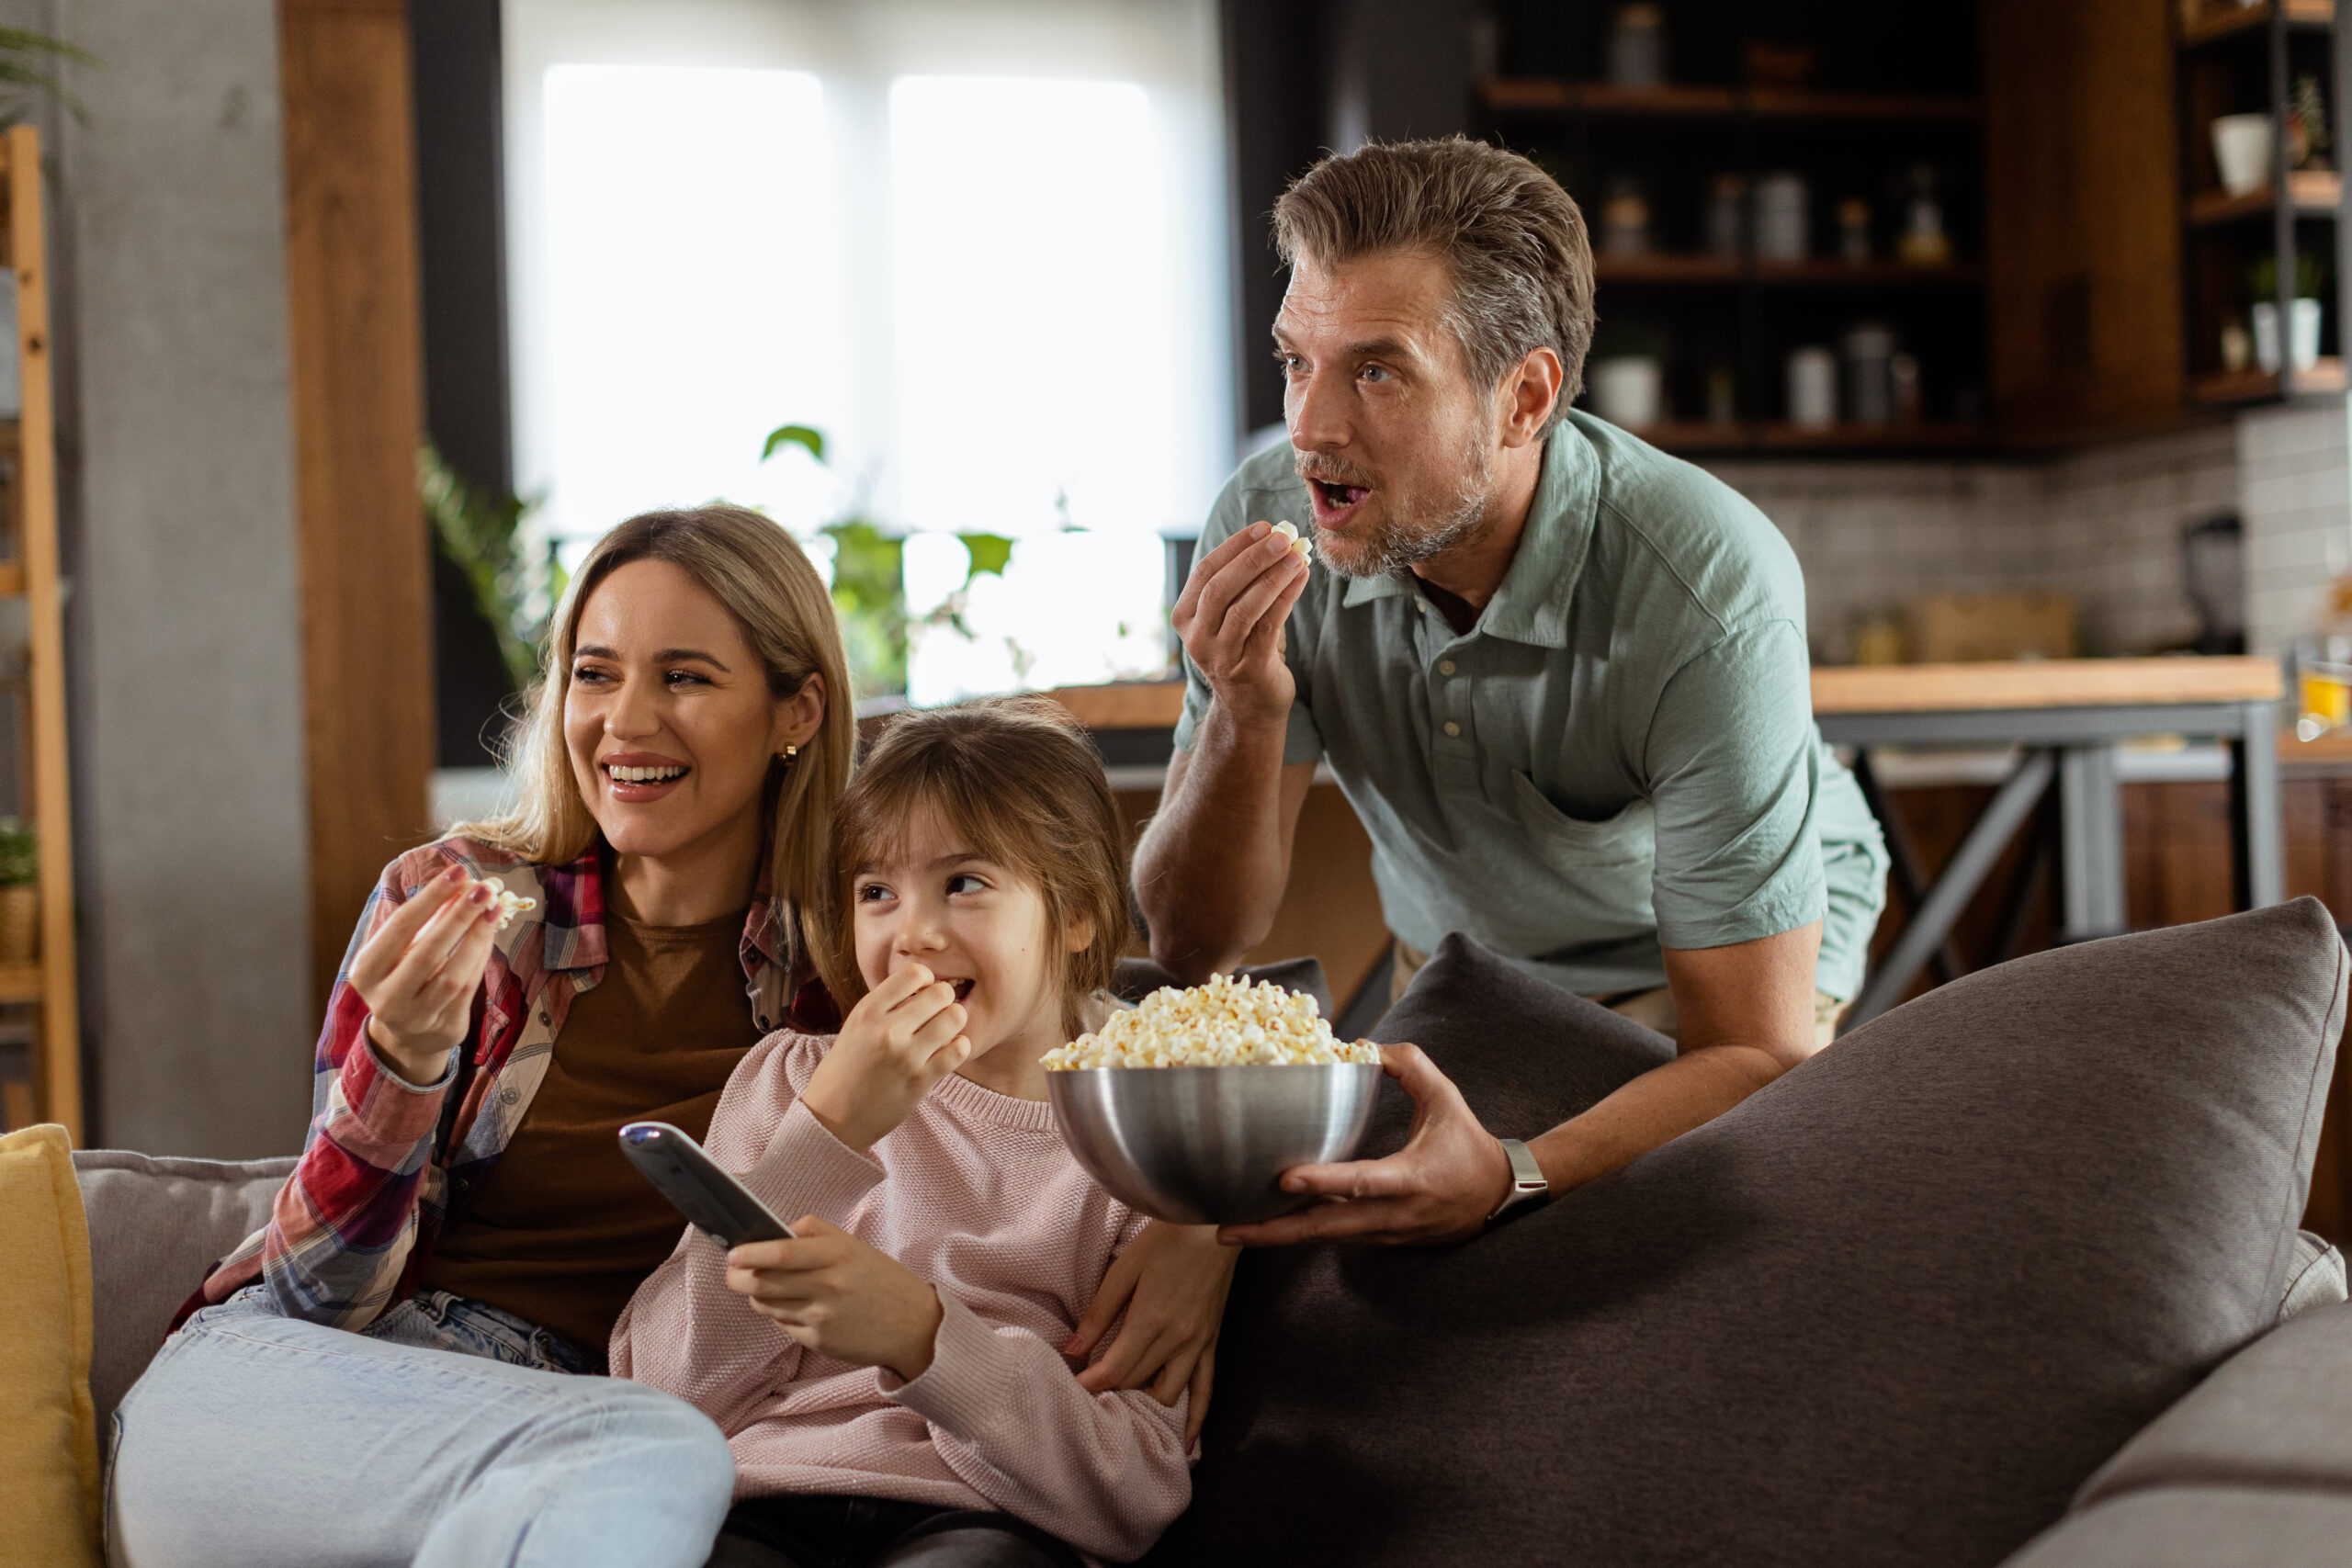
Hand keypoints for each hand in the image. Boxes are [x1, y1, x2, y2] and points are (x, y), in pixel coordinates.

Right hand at [349, 867, 504, 1084]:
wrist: (407, 1035)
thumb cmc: (404, 978)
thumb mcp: (403, 950)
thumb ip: (428, 920)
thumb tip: (464, 884)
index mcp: (366, 971)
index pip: (400, 927)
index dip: (431, 898)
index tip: (458, 871)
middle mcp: (386, 998)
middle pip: (427, 952)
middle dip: (458, 917)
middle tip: (483, 889)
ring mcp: (416, 1018)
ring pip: (452, 975)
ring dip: (476, 937)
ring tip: (494, 909)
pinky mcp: (445, 1028)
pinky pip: (469, 988)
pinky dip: (481, 957)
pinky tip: (490, 934)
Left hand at [726, 1217, 943, 1381]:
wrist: (914, 1326)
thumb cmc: (882, 1280)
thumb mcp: (855, 1246)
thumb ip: (816, 1233)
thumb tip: (778, 1231)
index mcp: (838, 1255)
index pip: (783, 1253)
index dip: (751, 1253)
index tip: (732, 1253)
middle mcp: (828, 1286)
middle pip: (764, 1283)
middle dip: (739, 1278)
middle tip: (733, 1273)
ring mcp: (822, 1317)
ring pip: (767, 1305)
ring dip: (757, 1296)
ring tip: (766, 1287)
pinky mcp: (819, 1341)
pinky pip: (783, 1325)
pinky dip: (779, 1314)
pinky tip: (796, 1307)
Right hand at [800, 963, 969, 1153]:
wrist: (832, 1119)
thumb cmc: (845, 1070)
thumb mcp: (855, 1027)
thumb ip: (886, 1006)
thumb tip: (925, 986)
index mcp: (868, 1011)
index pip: (915, 973)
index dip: (926, 982)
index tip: (922, 996)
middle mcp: (887, 1029)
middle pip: (941, 993)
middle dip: (944, 1001)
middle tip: (935, 1015)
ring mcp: (906, 1056)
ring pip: (955, 1017)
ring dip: (954, 1023)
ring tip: (942, 1033)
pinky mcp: (921, 1080)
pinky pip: (959, 1050)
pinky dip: (959, 1047)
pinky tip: (946, 1052)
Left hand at [1066, 1221, 1237, 1444]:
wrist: (1214, 1224)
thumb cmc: (1166, 1239)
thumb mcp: (1125, 1269)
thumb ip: (1098, 1313)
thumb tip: (1072, 1350)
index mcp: (1150, 1320)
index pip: (1114, 1369)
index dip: (1090, 1385)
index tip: (1071, 1393)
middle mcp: (1176, 1339)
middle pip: (1137, 1382)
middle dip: (1110, 1394)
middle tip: (1089, 1403)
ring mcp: (1198, 1344)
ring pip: (1168, 1393)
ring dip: (1144, 1405)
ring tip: (1125, 1415)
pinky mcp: (1212, 1342)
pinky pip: (1206, 1389)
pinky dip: (1196, 1419)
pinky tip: (1188, 1444)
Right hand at [1173, 521, 1311, 730]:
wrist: (1249, 707)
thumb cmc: (1244, 650)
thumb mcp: (1233, 614)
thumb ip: (1246, 582)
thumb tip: (1279, 539)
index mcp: (1185, 616)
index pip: (1206, 571)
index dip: (1235, 545)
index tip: (1264, 527)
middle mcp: (1196, 637)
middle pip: (1221, 586)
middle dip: (1254, 557)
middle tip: (1283, 537)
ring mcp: (1219, 655)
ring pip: (1244, 606)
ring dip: (1273, 575)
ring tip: (1297, 555)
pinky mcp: (1248, 669)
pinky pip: (1268, 625)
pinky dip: (1286, 596)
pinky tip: (1301, 578)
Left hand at [1217, 1044, 1515, 1246]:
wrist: (1499, 1199)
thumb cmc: (1469, 1145)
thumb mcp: (1447, 1098)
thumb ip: (1410, 1066)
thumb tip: (1363, 1043)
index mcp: (1412, 1179)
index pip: (1363, 1182)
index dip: (1325, 1181)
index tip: (1284, 1178)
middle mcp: (1394, 1214)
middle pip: (1327, 1227)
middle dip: (1275, 1231)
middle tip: (1227, 1229)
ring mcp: (1386, 1234)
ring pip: (1325, 1237)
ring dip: (1280, 1236)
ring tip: (1232, 1231)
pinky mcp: (1380, 1241)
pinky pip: (1335, 1236)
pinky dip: (1301, 1232)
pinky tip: (1267, 1225)